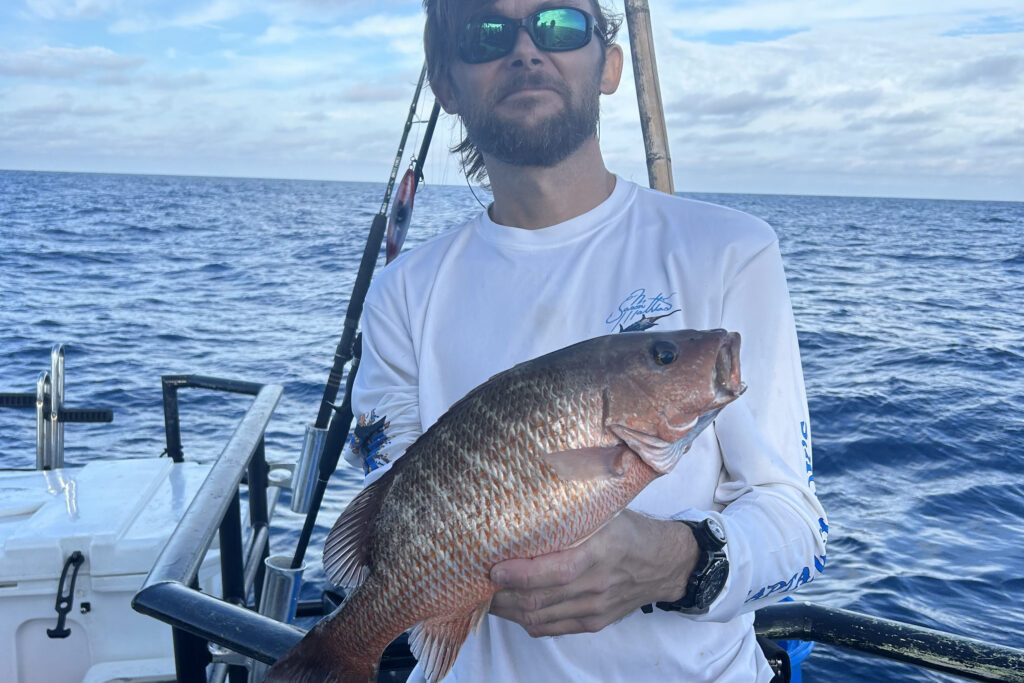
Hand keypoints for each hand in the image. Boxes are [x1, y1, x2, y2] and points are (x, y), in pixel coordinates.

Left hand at [489, 510, 699, 636]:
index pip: (557, 570)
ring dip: (508, 610)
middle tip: (476, 581)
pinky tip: (509, 608)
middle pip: (541, 599)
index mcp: (601, 549)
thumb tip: (535, 477)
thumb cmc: (629, 529)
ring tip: (485, 595)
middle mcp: (597, 582)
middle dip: (502, 594)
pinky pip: (552, 628)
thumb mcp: (606, 509)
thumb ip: (575, 500)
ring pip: (541, 617)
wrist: (664, 563)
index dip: (521, 574)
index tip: (494, 567)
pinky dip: (526, 620)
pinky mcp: (594, 622)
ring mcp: (596, 606)